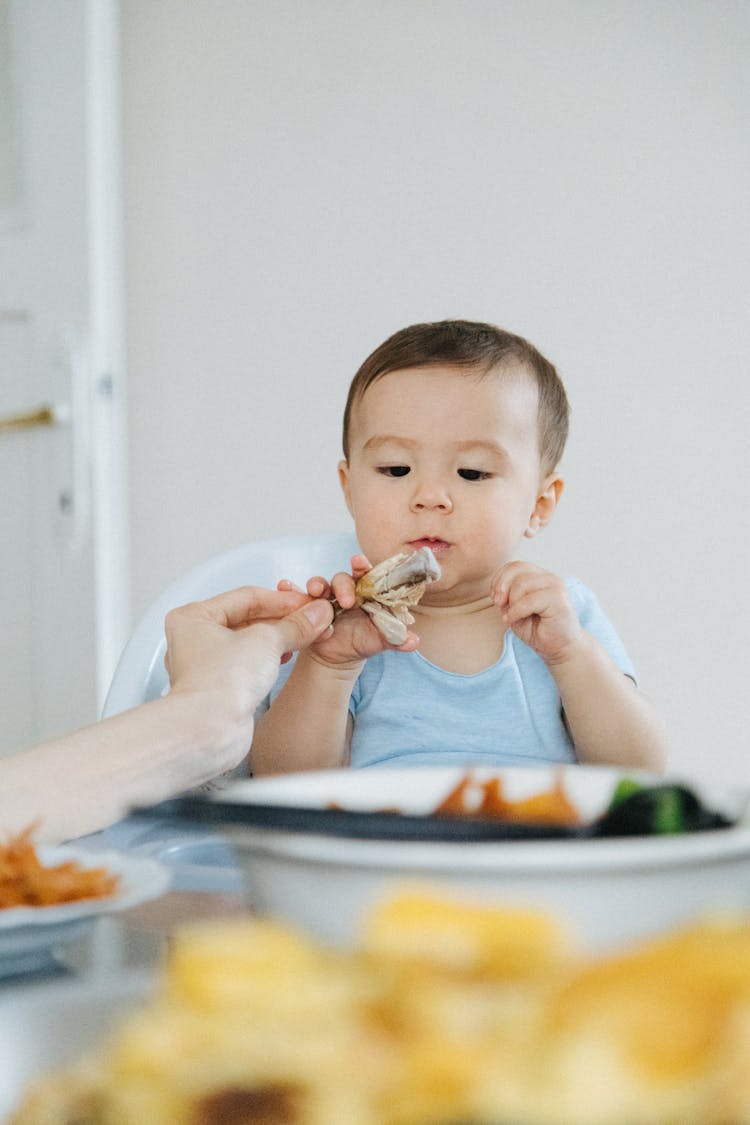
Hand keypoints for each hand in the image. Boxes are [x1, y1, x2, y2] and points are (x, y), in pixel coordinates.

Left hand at [164, 586, 334, 716]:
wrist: (211, 730)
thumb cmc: (219, 684)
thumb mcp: (266, 641)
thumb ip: (295, 624)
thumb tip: (314, 614)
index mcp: (193, 617)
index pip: (247, 597)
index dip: (283, 599)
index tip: (308, 604)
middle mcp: (195, 639)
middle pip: (248, 618)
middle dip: (284, 619)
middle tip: (311, 619)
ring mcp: (207, 665)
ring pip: (250, 641)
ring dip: (280, 638)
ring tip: (306, 635)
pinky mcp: (220, 687)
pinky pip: (249, 662)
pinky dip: (270, 657)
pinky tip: (288, 656)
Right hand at [277, 554, 418, 668]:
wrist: (338, 657)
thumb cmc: (363, 642)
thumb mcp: (381, 641)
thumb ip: (397, 639)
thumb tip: (413, 642)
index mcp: (367, 592)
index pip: (367, 573)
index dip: (363, 565)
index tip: (360, 562)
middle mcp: (345, 590)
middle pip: (343, 578)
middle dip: (343, 584)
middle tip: (347, 599)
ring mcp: (325, 597)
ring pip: (319, 584)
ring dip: (316, 584)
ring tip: (314, 591)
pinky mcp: (307, 606)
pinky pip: (297, 595)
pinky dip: (290, 589)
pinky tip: (285, 586)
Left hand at [490, 561, 582, 664]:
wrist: (560, 648)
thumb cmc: (537, 629)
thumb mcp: (515, 609)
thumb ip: (507, 596)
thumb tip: (497, 589)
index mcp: (539, 577)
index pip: (515, 565)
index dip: (499, 578)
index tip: (494, 597)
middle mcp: (549, 578)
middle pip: (517, 569)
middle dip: (501, 587)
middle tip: (498, 604)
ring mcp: (555, 587)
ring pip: (522, 583)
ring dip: (510, 602)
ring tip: (510, 616)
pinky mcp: (558, 600)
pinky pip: (529, 600)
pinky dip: (515, 612)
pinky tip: (513, 621)